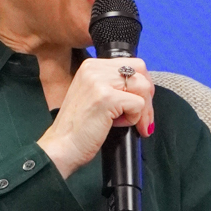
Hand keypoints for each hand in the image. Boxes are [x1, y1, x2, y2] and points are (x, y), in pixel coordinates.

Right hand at [38, 56, 154, 180]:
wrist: (62, 146)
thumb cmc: (79, 127)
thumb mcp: (95, 96)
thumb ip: (114, 86)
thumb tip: (144, 88)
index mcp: (92, 66)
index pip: (133, 64)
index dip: (142, 85)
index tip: (141, 104)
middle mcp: (94, 69)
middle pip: (141, 72)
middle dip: (148, 96)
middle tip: (143, 118)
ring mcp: (99, 82)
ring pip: (143, 88)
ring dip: (142, 110)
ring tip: (127, 122)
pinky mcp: (106, 98)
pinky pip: (138, 104)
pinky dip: (133, 119)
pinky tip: (116, 125)